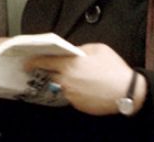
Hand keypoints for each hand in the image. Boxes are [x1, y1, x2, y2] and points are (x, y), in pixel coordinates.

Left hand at [25, 43, 145, 115]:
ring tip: (83, 77)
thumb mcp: (98, 49)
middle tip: (54, 68)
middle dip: (50, 71)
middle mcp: (67, 80)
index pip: (45, 62)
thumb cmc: (113, 69)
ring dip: (67, 81)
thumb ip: (81, 49)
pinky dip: (77, 90)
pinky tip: (89, 86)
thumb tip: (74, 51)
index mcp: (70, 64)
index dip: (34, 61)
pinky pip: (72, 95)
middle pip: (51, 75)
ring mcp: (71, 94)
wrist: (125, 91)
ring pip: (62, 86)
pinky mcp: (78, 105)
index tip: (28, 62)